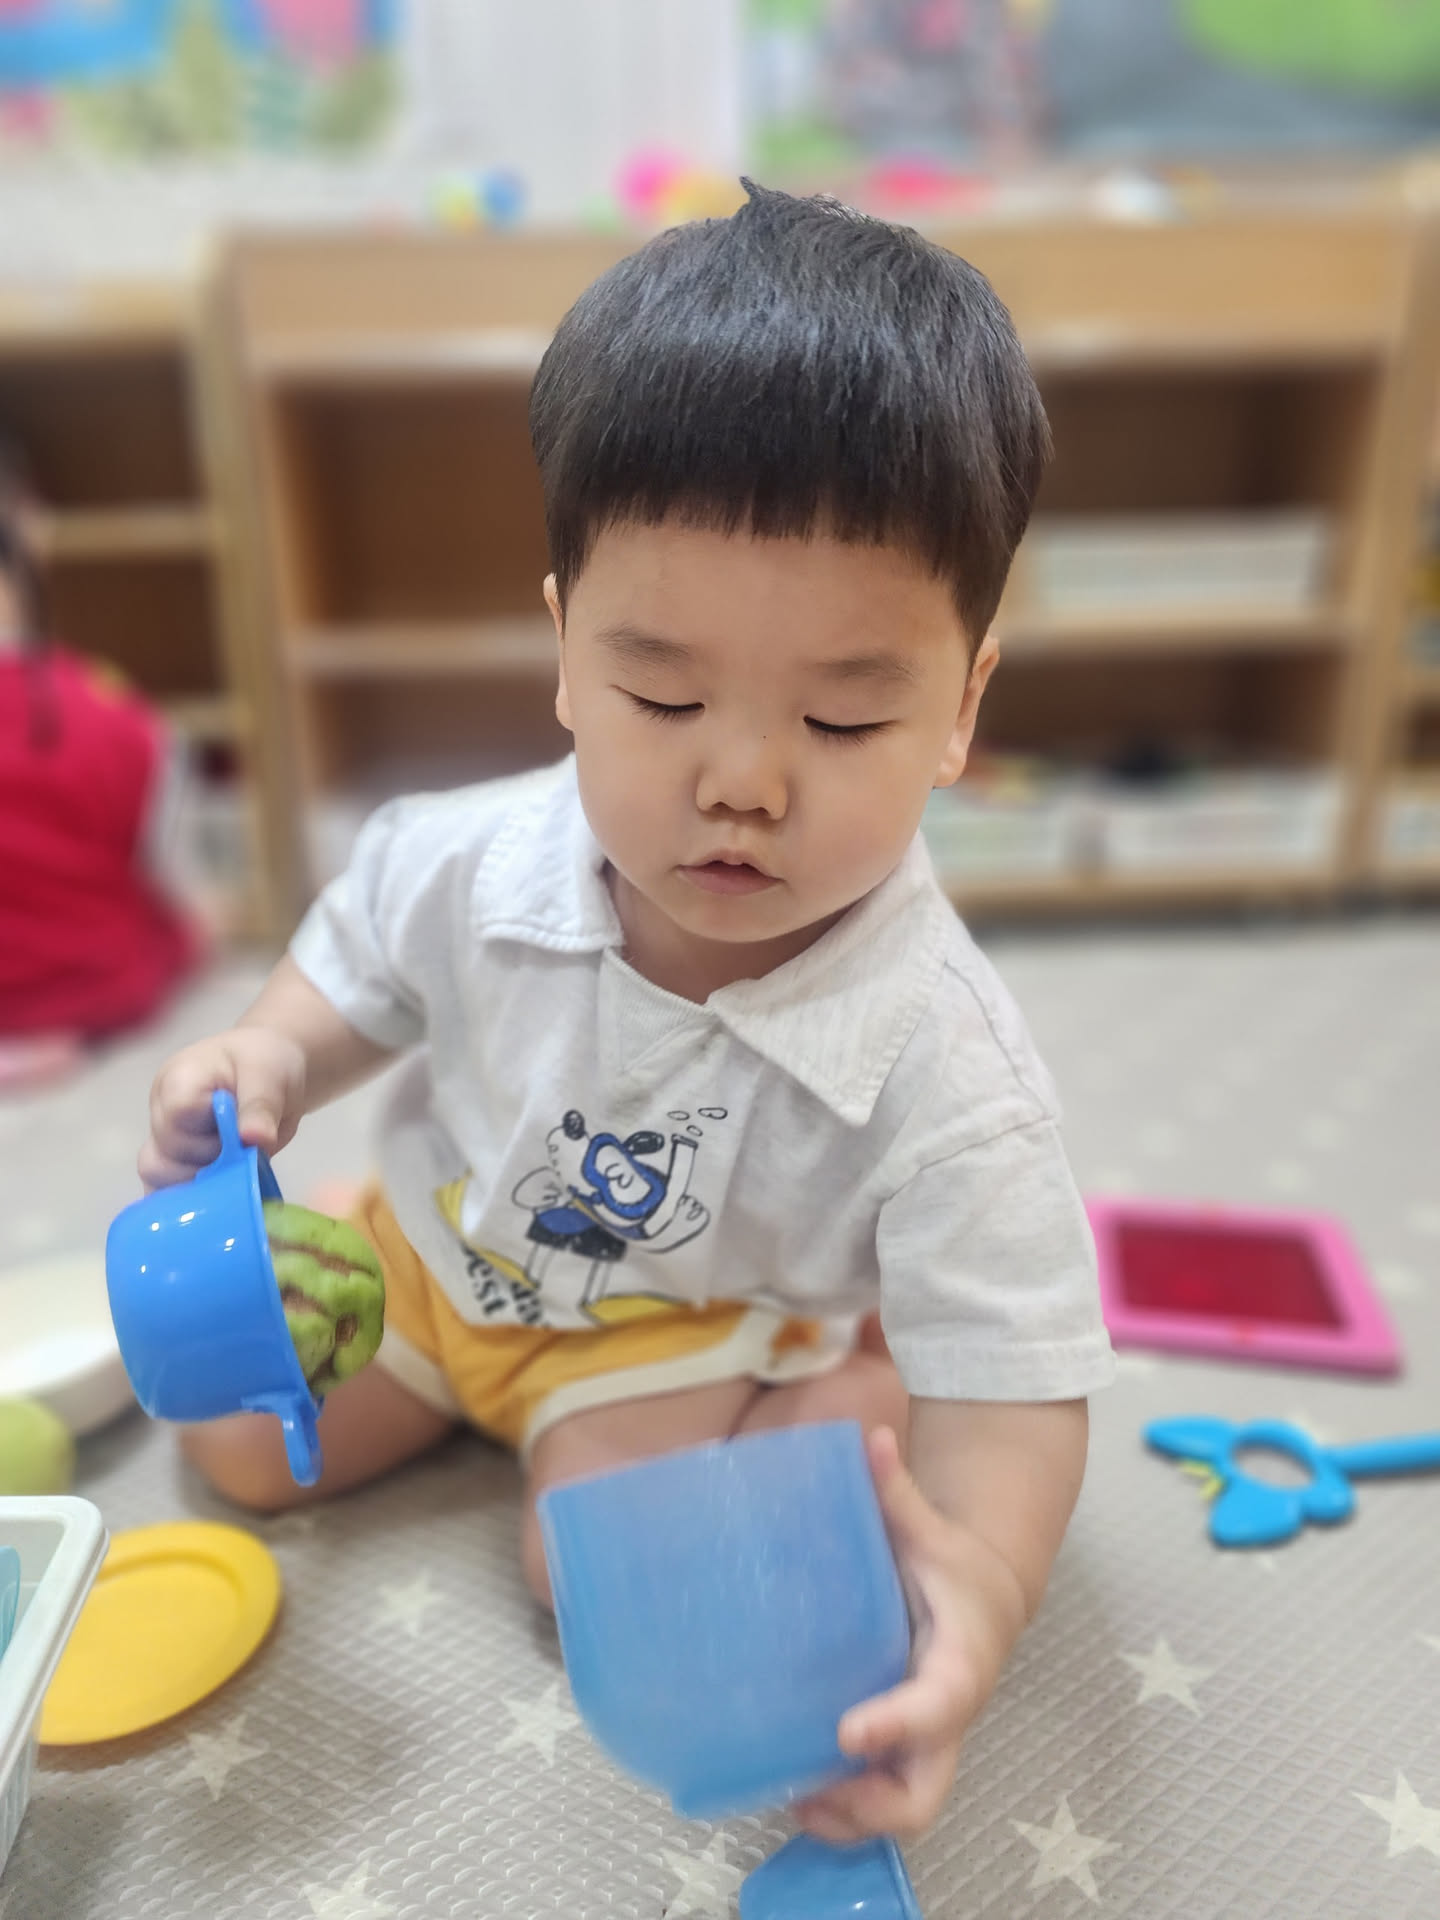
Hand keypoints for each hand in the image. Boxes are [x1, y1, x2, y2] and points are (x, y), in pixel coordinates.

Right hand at [139, 1026, 307, 1189]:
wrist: (269, 1073)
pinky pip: (168, 1192)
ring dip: (198, 1189)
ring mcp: (164, 1142)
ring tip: (234, 1177)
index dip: (210, 1135)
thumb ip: (260, 1106)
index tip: (243, 1137)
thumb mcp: (270, 1074)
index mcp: (178, 1081)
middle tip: (245, 1158)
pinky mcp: (176, 1165)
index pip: (177, 1117)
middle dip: (209, 1167)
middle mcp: (160, 1114)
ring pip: (157, 1181)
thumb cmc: (265, 1063)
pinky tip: (219, 1204)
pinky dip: (190, 1203)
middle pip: (161, 1158)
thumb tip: (255, 1140)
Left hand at [793, 1426, 1027, 1842]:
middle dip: (870, 1806)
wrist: (989, 1600)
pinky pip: (877, 1798)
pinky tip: (787, 1786)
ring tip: (786, 1796)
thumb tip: (868, 1439)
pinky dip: (839, 1807)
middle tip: (812, 1787)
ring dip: (846, 1818)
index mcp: (960, 1662)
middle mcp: (945, 1717)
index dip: (898, 1724)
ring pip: (899, 1809)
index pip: (939, 1704)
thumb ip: (897, 1491)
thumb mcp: (931, 1528)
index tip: (847, 1732)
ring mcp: (925, 1745)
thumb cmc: (953, 1566)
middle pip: (923, 1794)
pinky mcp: (904, 1752)